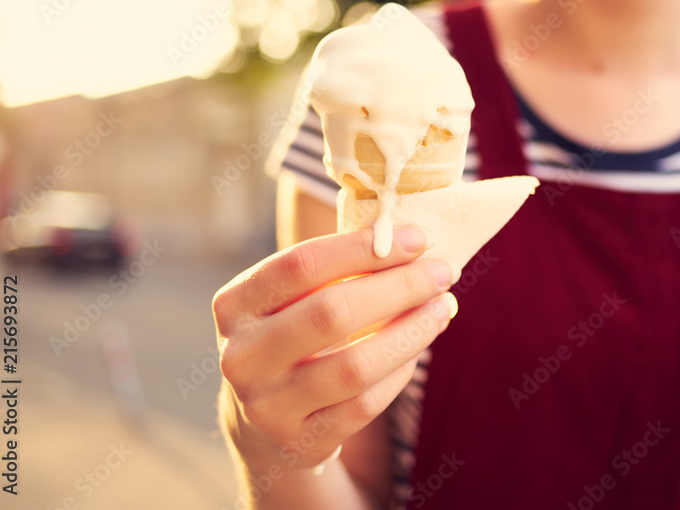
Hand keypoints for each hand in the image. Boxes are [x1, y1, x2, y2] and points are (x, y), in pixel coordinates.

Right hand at [213, 226, 455, 471]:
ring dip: (411, 332)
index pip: (302, 265)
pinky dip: (400, 372)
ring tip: (443, 308)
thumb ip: (335, 272)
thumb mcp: (290, 301)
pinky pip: (365, 404)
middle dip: (399, 287)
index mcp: (235, 305)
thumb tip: (413, 246)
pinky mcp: (298, 441)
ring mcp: (267, 405)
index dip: (362, 247)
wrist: (260, 423)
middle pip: (332, 312)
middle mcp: (242, 355)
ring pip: (355, 366)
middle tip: (443, 272)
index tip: (416, 238)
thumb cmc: (291, 338)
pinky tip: (419, 347)